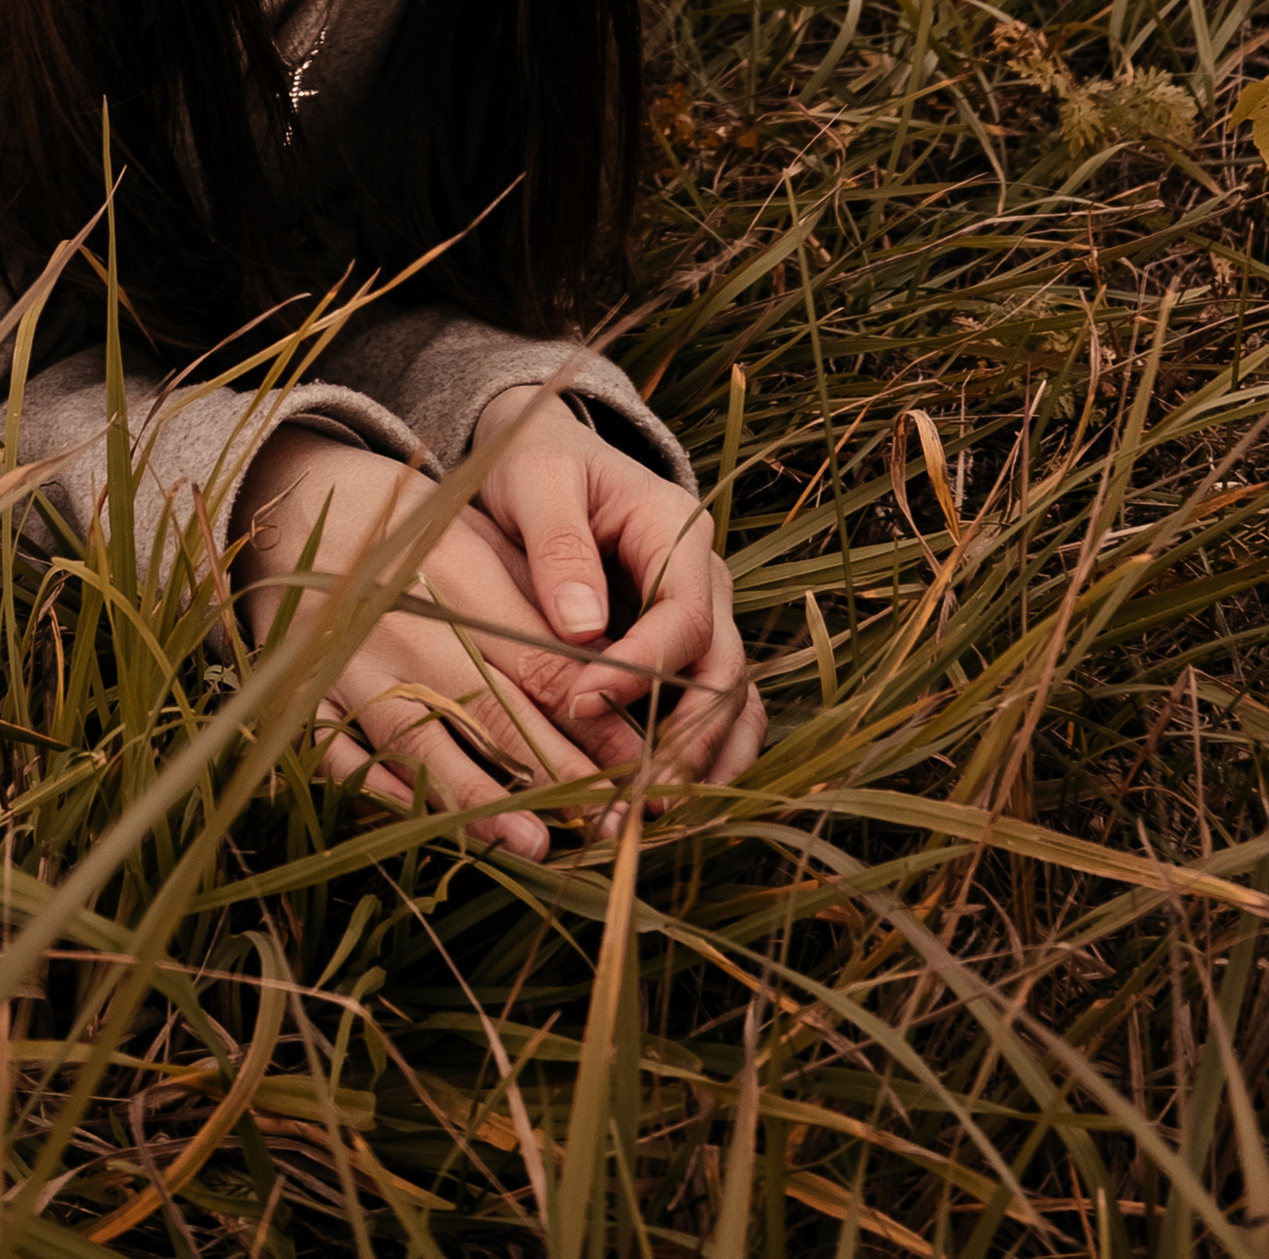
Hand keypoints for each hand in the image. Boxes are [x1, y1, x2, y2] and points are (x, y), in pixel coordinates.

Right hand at [234, 394, 764, 857]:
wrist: (294, 504)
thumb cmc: (413, 529)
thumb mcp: (481, 539)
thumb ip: (538, 602)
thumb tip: (617, 675)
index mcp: (456, 573)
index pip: (542, 661)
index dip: (597, 720)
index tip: (644, 765)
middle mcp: (405, 623)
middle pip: (493, 710)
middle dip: (560, 773)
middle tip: (615, 824)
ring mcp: (349, 664)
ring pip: (423, 745)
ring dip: (484, 800)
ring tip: (538, 845)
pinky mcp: (304, 693)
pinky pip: (346, 759)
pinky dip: (389, 796)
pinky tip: (435, 825)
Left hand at [470, 380, 764, 798]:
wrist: (546, 451)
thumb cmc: (537, 461)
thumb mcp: (534, 480)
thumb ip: (559, 545)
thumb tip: (582, 629)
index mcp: (676, 528)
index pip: (683, 617)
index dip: (641, 670)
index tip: (581, 703)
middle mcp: (704, 575)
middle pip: (723, 669)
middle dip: (685, 738)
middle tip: (637, 797)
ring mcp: (703, 612)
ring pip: (734, 698)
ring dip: (705, 761)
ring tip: (660, 818)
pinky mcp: (684, 645)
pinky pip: (714, 707)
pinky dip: (702, 756)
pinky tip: (669, 804)